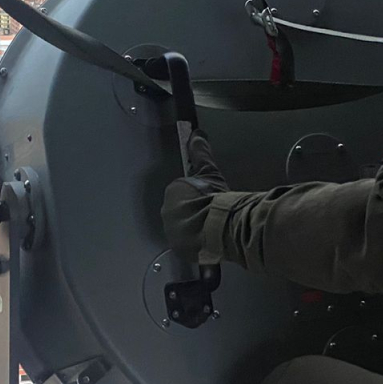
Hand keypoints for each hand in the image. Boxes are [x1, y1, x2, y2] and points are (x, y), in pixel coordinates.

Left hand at [161, 130, 228, 262]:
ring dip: (194, 226)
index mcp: (172, 192)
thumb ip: (201, 153)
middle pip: (181, 209)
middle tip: (210, 211)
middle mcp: (167, 212)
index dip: (196, 194)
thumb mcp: (209, 172)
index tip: (207, 197)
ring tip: (210, 227)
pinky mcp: (179, 248)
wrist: (215, 228)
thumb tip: (197, 135)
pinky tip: (208, 239)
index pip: (182, 190)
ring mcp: (172, 232)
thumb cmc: (211, 200)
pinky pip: (187, 243)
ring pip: (183, 226)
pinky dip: (196, 242)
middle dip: (193, 210)